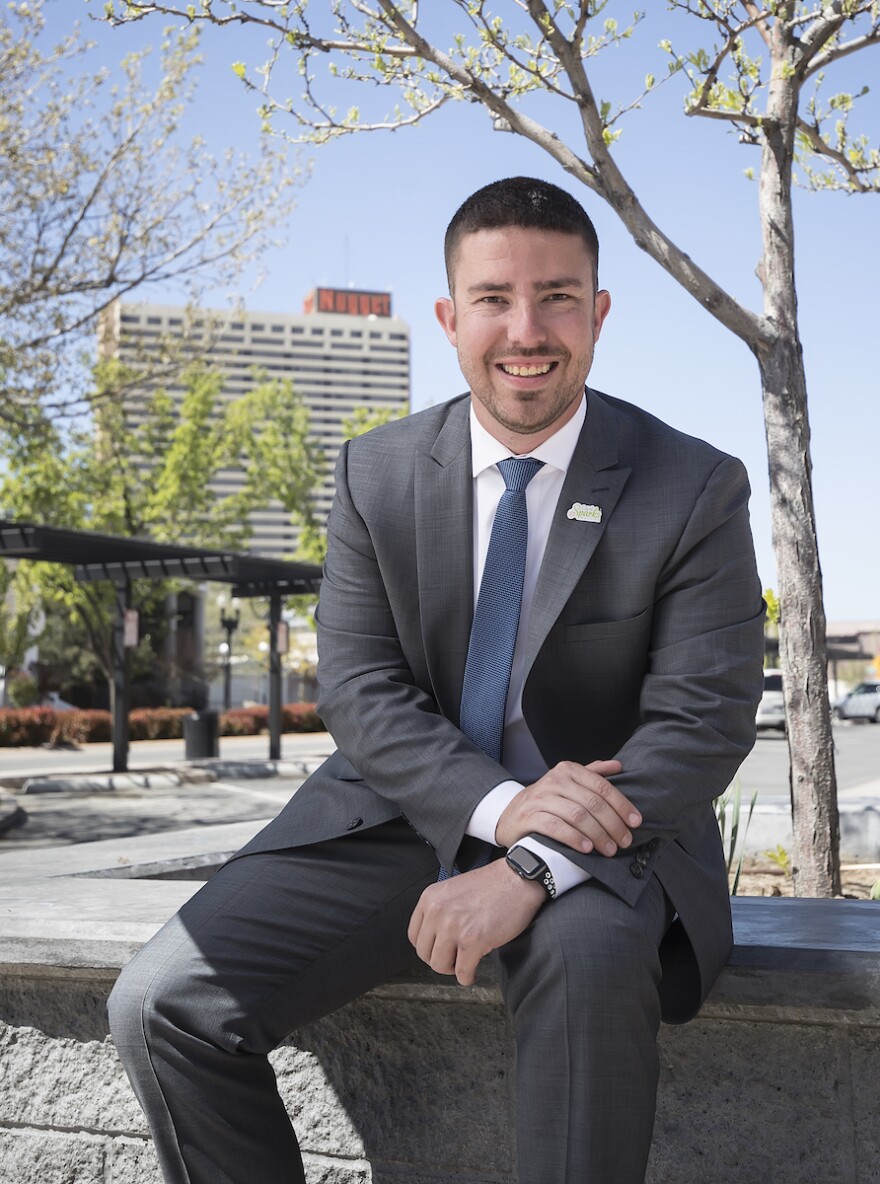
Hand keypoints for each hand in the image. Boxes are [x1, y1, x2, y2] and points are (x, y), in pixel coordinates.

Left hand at [407, 859, 544, 986]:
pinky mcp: (473, 941)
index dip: (428, 947)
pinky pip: (462, 972)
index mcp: (430, 899)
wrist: (517, 879)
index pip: (414, 936)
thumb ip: (440, 910)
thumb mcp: (453, 890)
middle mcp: (437, 912)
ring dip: (453, 969)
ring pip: (439, 966)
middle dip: (440, 959)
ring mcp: (454, 927)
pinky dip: (467, 977)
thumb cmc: (491, 884)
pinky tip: (473, 972)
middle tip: (454, 958)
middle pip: (425, 954)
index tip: (439, 949)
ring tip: (464, 963)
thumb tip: (435, 938)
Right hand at [495, 759, 639, 856]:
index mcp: (568, 770)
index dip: (622, 805)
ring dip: (598, 834)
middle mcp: (554, 780)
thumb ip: (593, 773)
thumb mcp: (568, 782)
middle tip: (624, 842)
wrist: (510, 814)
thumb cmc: (547, 800)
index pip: (601, 786)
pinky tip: (586, 849)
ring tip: (609, 849)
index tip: (635, 822)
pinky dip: (574, 838)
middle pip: (592, 802)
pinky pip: (555, 827)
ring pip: (577, 815)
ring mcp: (540, 798)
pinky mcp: (528, 816)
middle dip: (613, 824)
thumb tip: (618, 766)